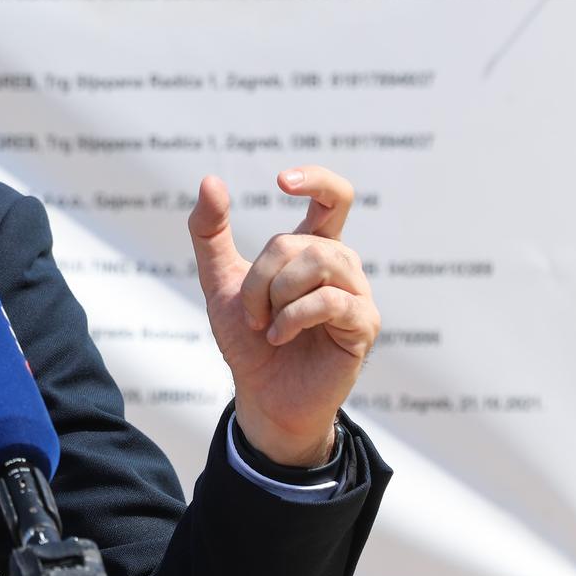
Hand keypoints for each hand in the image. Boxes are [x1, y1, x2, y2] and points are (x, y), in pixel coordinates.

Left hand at [187, 166, 379, 465]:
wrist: (262, 395)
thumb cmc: (248, 340)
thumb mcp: (220, 281)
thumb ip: (210, 232)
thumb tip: (211, 180)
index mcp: (313, 250)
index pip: (334, 198)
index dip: (316, 180)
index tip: (280, 181)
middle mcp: (341, 267)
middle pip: (303, 241)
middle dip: (262, 275)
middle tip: (251, 312)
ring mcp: (357, 295)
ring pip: (320, 261)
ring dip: (278, 294)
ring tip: (266, 325)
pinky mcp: (365, 325)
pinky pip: (331, 300)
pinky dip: (294, 317)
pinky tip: (278, 337)